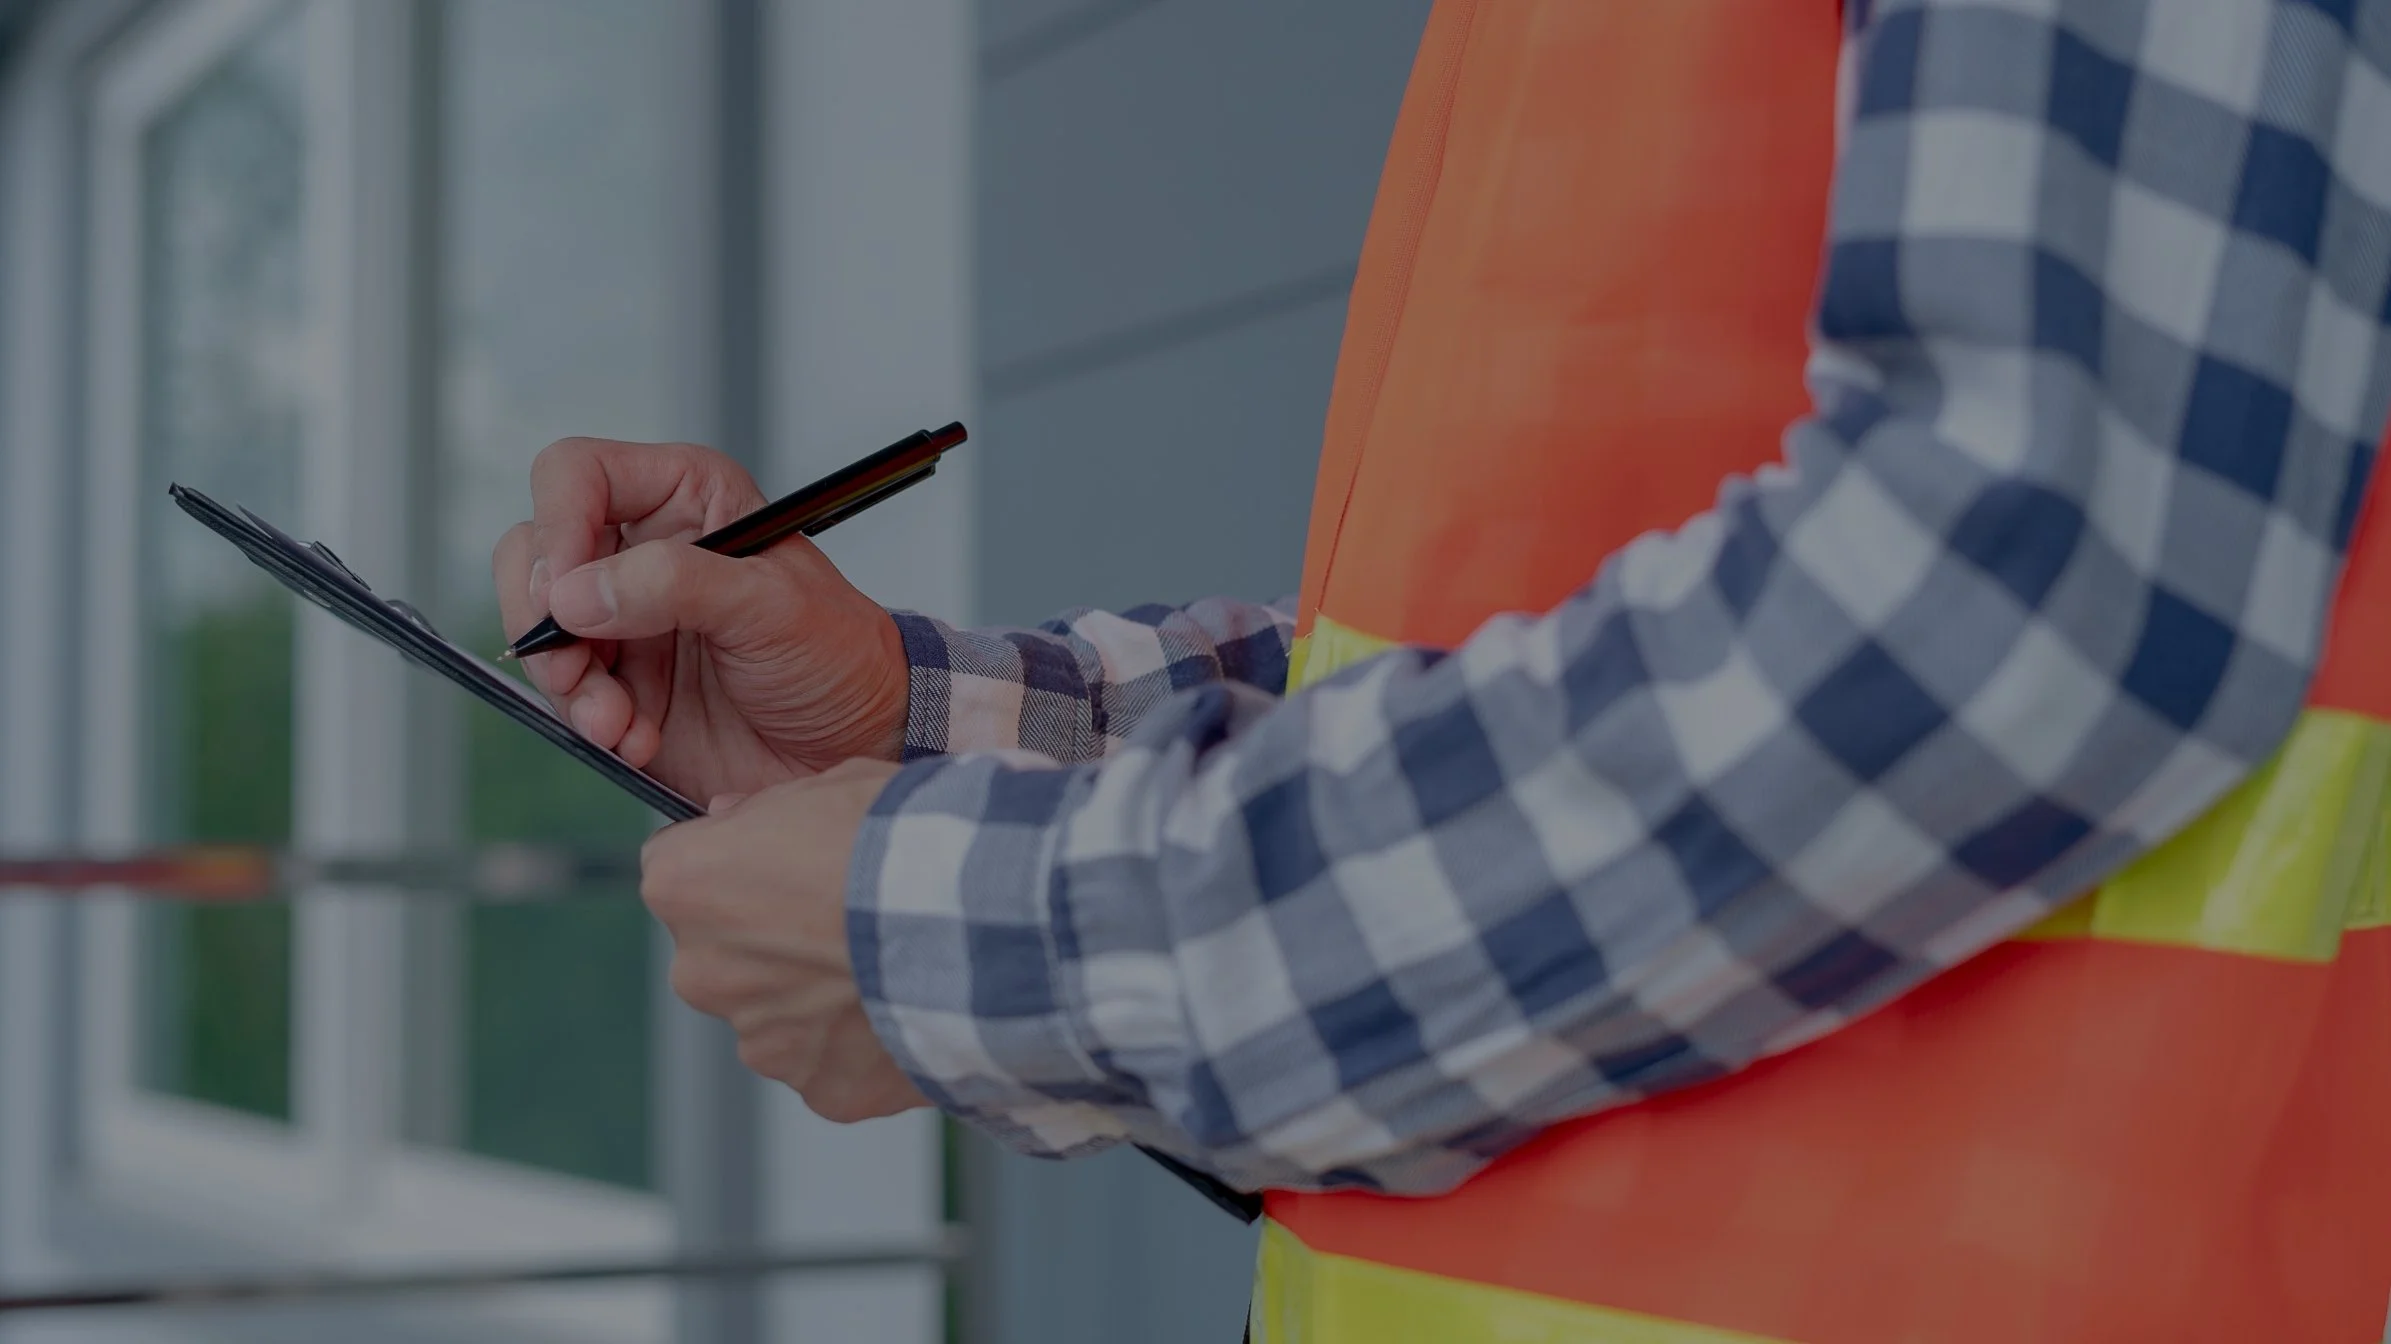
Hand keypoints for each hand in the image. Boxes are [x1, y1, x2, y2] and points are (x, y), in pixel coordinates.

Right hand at [492, 438, 908, 802]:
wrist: (857, 742)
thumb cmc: (837, 655)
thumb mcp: (770, 606)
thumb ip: (674, 585)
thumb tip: (575, 593)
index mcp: (685, 498)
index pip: (577, 475)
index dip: (558, 525)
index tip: (568, 596)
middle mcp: (643, 550)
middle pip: (535, 553)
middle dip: (544, 619)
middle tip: (575, 670)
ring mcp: (625, 618)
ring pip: (539, 630)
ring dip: (568, 684)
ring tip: (618, 724)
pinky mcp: (620, 683)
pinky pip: (565, 693)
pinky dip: (589, 722)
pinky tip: (638, 741)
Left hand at [641, 760, 927, 1121]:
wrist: (980, 919)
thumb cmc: (905, 840)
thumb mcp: (832, 784)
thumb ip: (767, 810)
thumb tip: (732, 820)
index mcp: (687, 886)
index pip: (678, 872)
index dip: (732, 864)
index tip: (780, 864)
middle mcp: (702, 973)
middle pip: (722, 955)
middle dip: (770, 941)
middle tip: (845, 919)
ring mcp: (761, 1041)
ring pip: (778, 1017)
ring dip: (818, 998)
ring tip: (891, 966)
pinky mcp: (822, 1089)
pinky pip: (834, 1064)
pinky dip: (864, 1045)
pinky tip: (910, 1008)